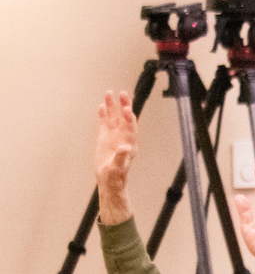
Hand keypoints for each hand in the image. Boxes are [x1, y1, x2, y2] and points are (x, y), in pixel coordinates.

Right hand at [95, 91, 135, 224]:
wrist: (108, 180)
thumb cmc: (116, 176)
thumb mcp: (118, 167)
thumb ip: (121, 157)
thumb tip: (125, 148)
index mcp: (129, 144)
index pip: (131, 127)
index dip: (130, 118)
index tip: (127, 108)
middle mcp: (123, 138)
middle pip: (124, 118)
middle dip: (124, 106)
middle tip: (122, 93)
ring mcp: (114, 137)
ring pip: (114, 118)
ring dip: (113, 106)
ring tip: (110, 93)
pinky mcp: (104, 138)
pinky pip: (105, 124)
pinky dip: (104, 115)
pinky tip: (102, 106)